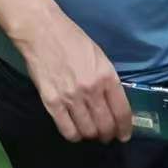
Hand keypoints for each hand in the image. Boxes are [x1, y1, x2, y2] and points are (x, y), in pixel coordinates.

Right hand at [15, 3, 131, 144]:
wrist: (42, 31)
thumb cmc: (72, 39)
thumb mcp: (99, 56)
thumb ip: (108, 80)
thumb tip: (113, 104)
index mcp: (107, 76)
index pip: (122, 112)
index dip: (125, 128)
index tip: (124, 135)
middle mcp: (91, 90)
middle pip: (106, 126)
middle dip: (109, 135)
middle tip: (107, 136)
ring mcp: (71, 98)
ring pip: (88, 131)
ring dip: (92, 136)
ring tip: (90, 132)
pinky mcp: (52, 102)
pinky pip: (67, 130)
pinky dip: (74, 135)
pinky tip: (75, 131)